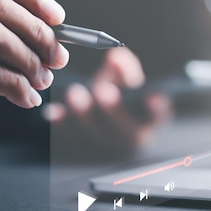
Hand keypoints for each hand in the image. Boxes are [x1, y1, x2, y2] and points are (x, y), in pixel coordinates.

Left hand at [43, 47, 170, 153]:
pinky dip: (62, 126)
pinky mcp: (83, 152)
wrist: (102, 122)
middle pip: (124, 130)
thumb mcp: (124, 81)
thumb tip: (115, 58)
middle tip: (103, 90)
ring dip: (84, 115)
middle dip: (113, 110)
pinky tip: (55, 111)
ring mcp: (106, 149)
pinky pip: (71, 140)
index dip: (155, 108)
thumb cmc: (118, 99)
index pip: (155, 115)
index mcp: (147, 119)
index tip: (152, 97)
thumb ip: (123, 68)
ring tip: (75, 93)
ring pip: (96, 136)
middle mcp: (129, 138)